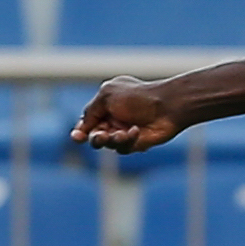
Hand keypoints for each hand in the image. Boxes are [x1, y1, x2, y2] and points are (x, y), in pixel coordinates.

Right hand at [71, 78, 186, 153]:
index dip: (81, 130)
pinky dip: (127, 141)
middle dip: (96, 137)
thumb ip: (91, 111)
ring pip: (108, 144)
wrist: (167, 106)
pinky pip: (123, 149)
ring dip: (112, 140)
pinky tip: (136, 131)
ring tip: (121, 133)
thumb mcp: (107, 96)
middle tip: (102, 136)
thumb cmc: (137, 97)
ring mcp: (125, 131)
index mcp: (105, 104)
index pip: (88, 120)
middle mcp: (114, 118)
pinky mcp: (136, 143)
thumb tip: (81, 126)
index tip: (77, 137)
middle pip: (95, 136)